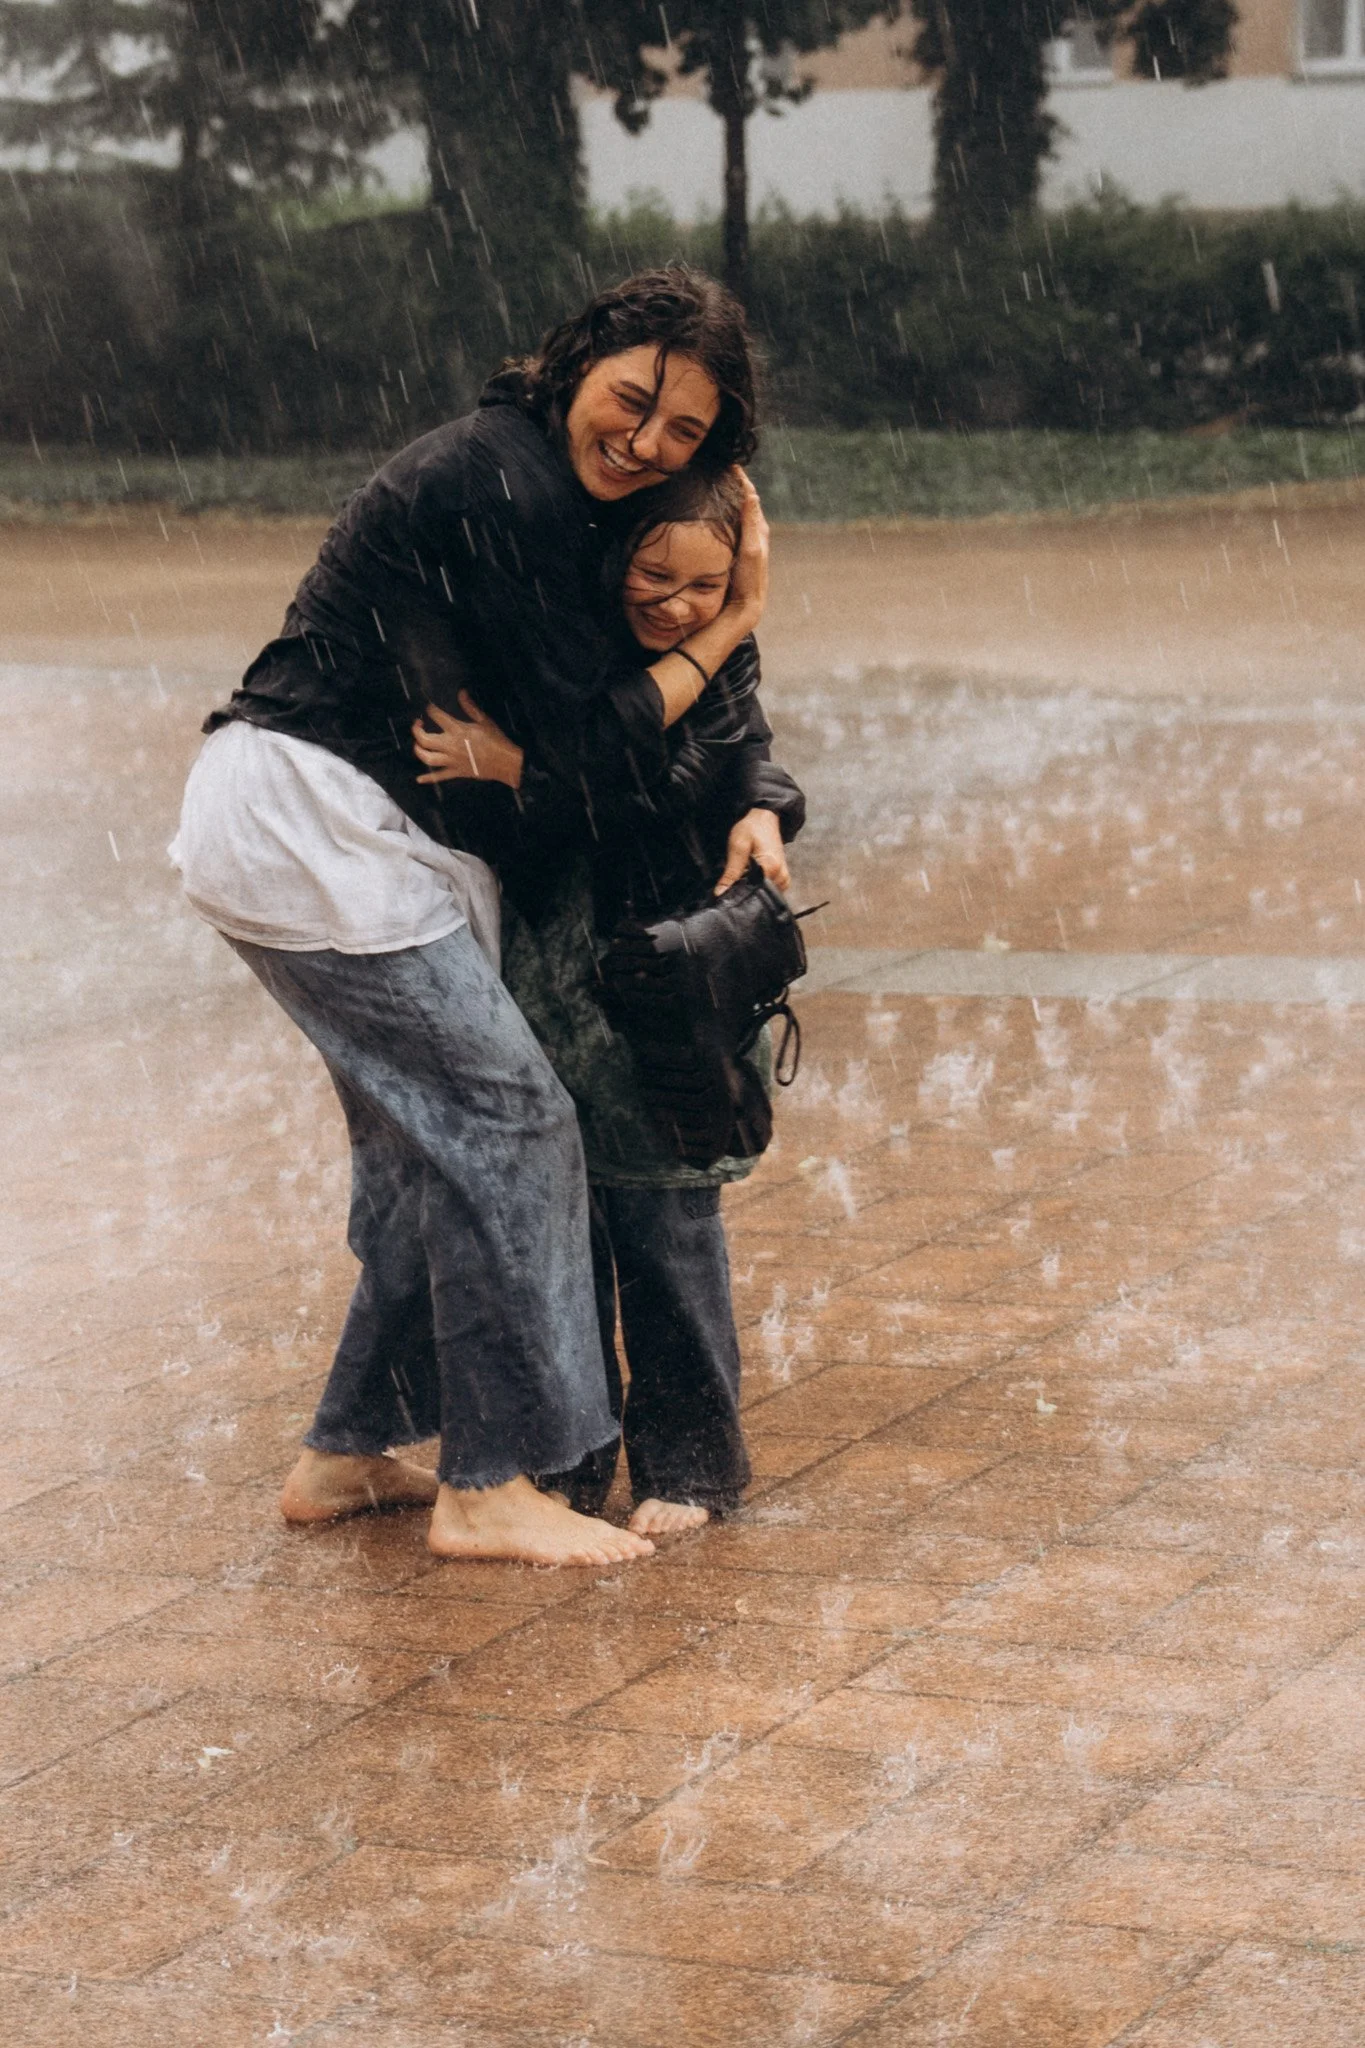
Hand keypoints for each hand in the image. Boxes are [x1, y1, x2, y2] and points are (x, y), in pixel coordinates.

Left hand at [414, 692, 523, 789]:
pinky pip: (439, 776)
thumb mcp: (484, 720)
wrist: (505, 762)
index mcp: (457, 730)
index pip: (436, 716)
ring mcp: (452, 760)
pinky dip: (428, 778)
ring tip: (418, 745)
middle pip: (424, 739)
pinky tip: (419, 779)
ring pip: (427, 758)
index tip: (430, 708)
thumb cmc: (496, 741)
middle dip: (417, 731)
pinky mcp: (456, 772)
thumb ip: (470, 707)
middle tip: (418, 725)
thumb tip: (461, 693)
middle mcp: (450, 745)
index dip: (430, 709)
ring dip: (418, 751)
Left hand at [715, 808, 789, 895]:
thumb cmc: (752, 829)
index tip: (728, 890)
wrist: (764, 819)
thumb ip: (731, 872)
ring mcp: (783, 878)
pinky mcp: (782, 878)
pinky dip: (758, 886)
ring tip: (743, 875)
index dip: (738, 893)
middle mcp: (781, 876)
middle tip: (735, 880)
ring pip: (763, 894)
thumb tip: (721, 893)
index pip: (752, 892)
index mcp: (771, 868)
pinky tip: (751, 877)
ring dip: (751, 888)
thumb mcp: (737, 847)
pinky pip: (769, 890)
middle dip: (744, 891)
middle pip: (758, 895)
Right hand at [723, 469, 768, 633]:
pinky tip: (712, 511)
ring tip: (715, 483)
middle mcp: (754, 533)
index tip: (730, 464)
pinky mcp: (736, 551)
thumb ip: (751, 523)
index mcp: (760, 530)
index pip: (750, 496)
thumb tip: (751, 494)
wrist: (745, 606)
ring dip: (728, 497)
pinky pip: (731, 525)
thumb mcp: (751, 549)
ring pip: (737, 513)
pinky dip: (724, 513)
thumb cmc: (749, 580)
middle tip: (719, 469)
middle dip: (734, 484)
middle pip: (744, 501)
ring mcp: (745, 542)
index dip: (741, 479)